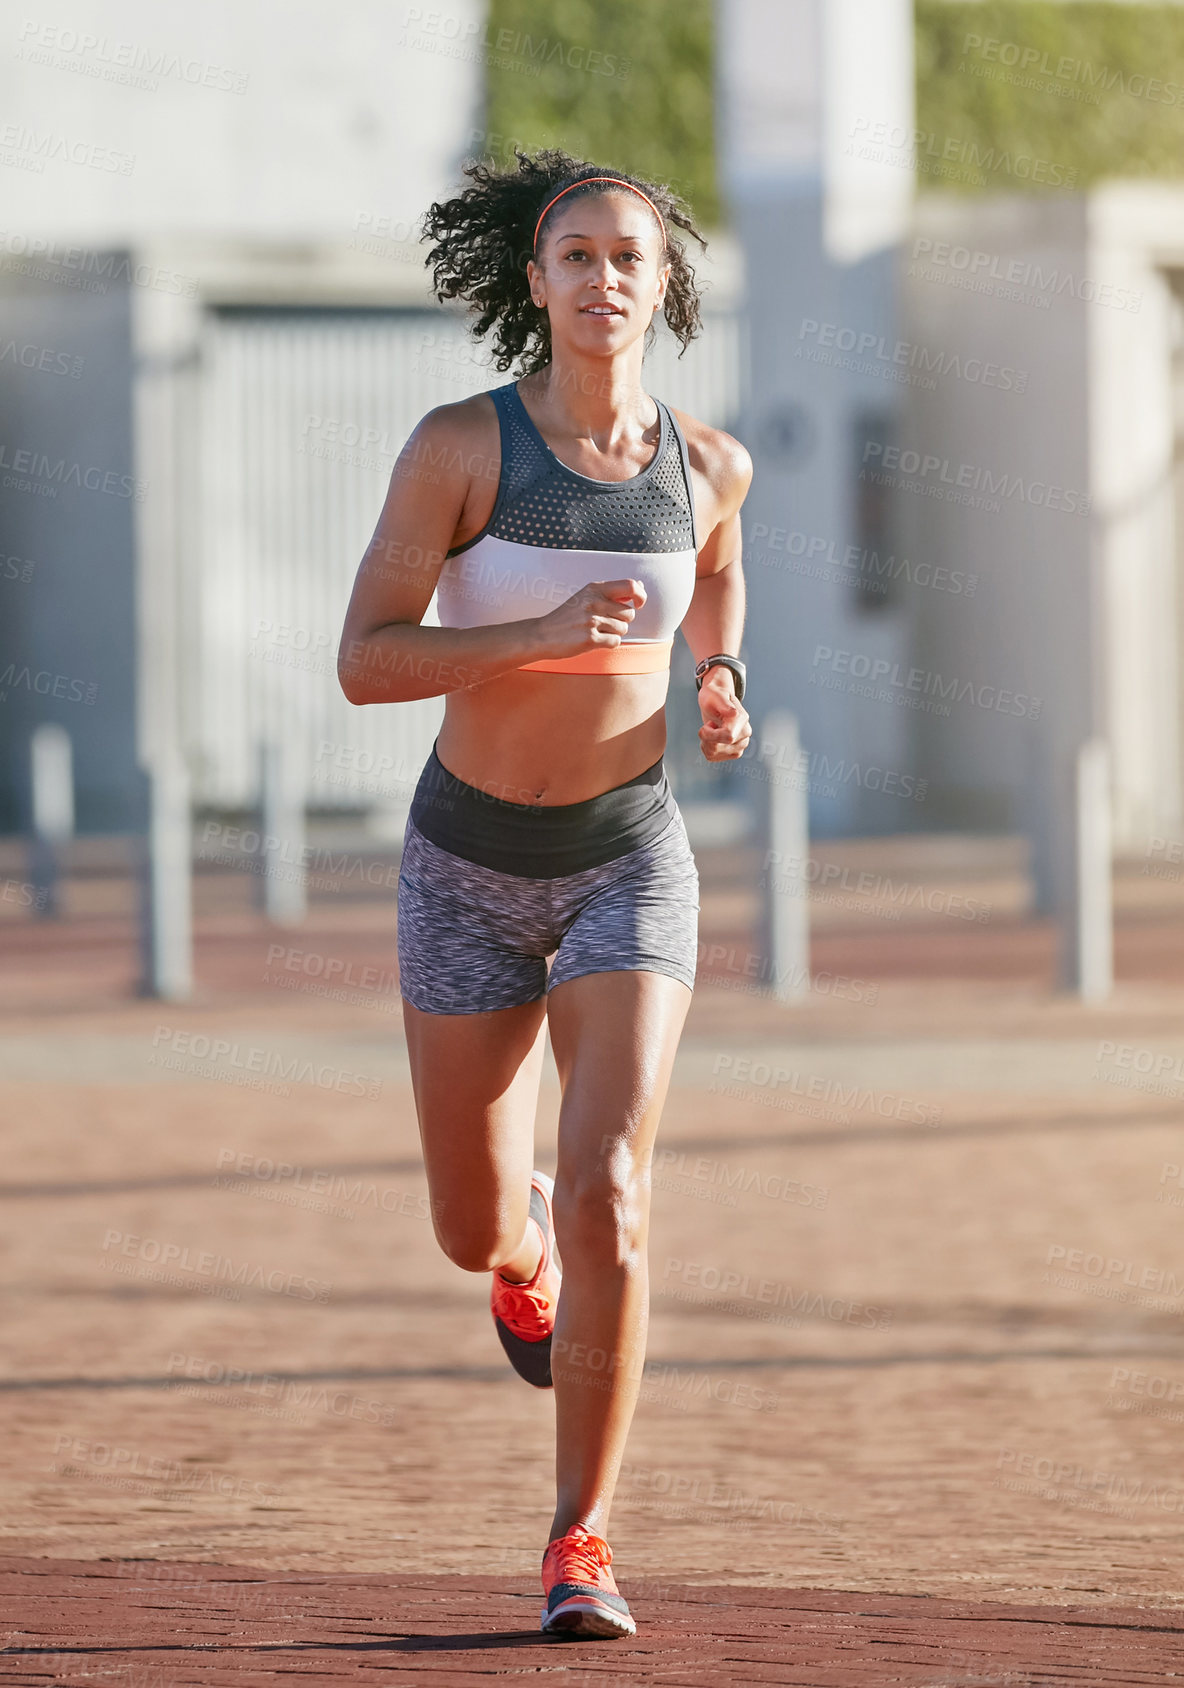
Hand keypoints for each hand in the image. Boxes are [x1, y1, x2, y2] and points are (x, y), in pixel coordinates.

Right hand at [531, 579, 646, 659]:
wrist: (542, 635)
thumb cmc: (568, 616)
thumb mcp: (587, 596)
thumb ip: (614, 592)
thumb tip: (640, 586)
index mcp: (594, 588)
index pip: (630, 586)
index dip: (641, 596)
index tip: (638, 604)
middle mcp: (594, 602)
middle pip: (630, 613)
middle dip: (622, 621)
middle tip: (604, 623)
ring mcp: (592, 620)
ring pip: (623, 629)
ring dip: (614, 633)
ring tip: (596, 631)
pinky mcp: (590, 639)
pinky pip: (615, 642)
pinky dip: (608, 644)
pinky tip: (594, 641)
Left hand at [697, 666, 750, 761]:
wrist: (716, 702)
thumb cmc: (714, 697)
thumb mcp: (716, 696)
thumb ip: (724, 705)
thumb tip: (734, 714)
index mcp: (743, 719)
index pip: (728, 737)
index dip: (710, 733)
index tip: (706, 724)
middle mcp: (745, 734)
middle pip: (718, 747)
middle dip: (706, 737)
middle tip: (708, 724)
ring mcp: (741, 745)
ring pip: (714, 753)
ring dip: (705, 742)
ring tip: (710, 729)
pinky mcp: (733, 753)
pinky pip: (712, 757)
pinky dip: (706, 747)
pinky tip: (710, 738)